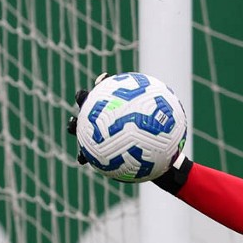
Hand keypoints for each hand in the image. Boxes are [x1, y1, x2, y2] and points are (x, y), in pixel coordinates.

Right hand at [66, 73, 192, 192]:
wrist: (155, 164)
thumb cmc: (158, 145)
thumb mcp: (163, 134)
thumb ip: (161, 120)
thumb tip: (169, 106)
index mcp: (118, 112)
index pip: (109, 94)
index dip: (104, 84)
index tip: (106, 78)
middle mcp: (105, 122)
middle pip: (89, 106)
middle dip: (83, 99)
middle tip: (84, 97)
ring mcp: (98, 137)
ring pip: (80, 128)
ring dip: (74, 126)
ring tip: (73, 125)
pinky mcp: (96, 155)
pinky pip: (85, 155)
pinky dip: (82, 156)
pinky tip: (82, 160)